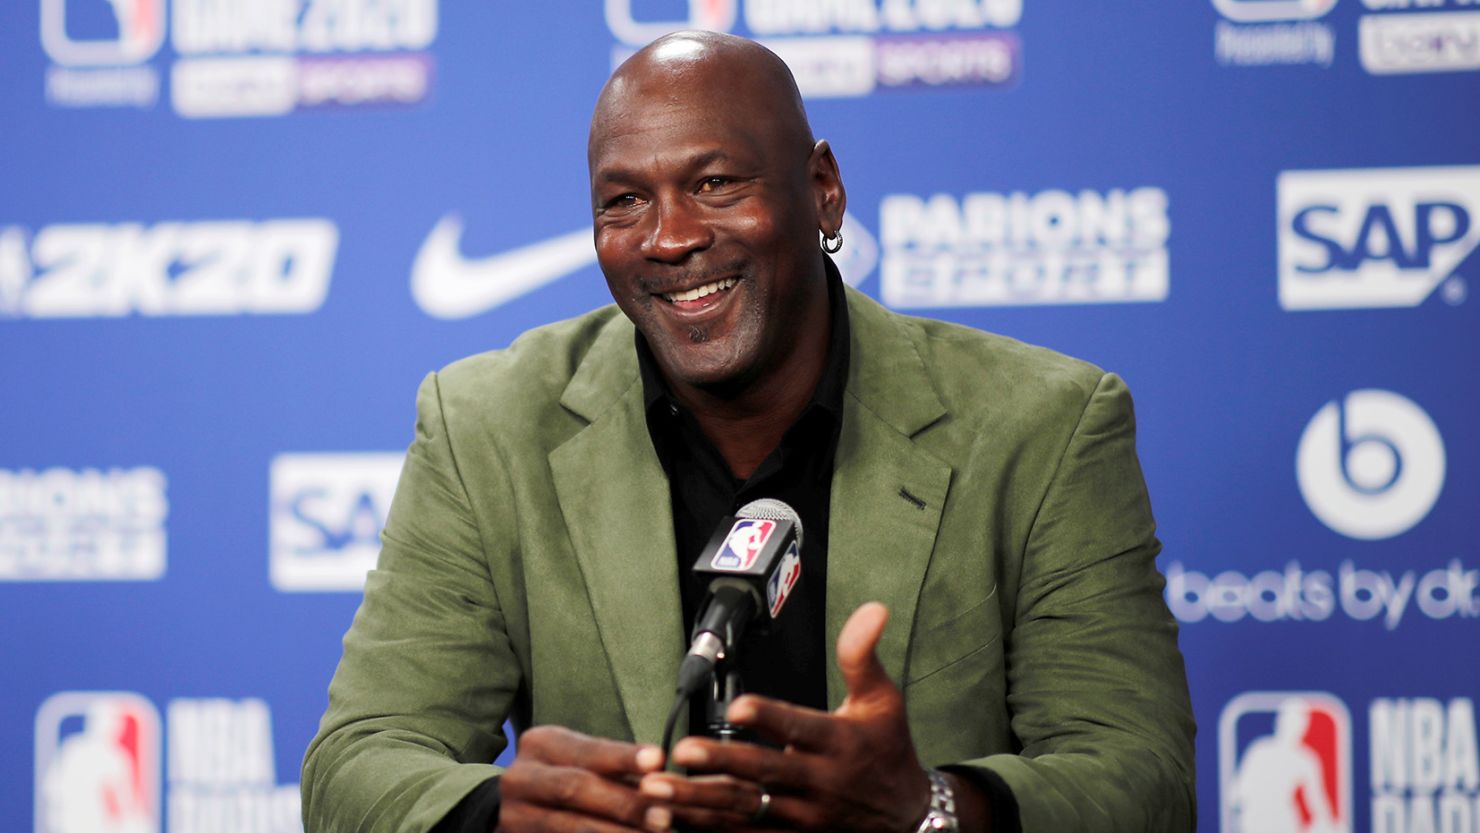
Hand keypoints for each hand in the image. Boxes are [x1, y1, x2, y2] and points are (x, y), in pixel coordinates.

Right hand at [498, 725, 670, 832]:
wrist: (520, 809)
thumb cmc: (566, 777)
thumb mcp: (582, 762)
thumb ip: (616, 769)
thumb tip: (662, 777)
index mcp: (541, 744)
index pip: (587, 750)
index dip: (623, 756)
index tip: (658, 760)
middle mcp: (521, 777)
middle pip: (575, 788)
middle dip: (624, 804)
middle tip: (664, 816)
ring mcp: (516, 815)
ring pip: (572, 827)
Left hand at [639, 602, 933, 831]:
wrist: (909, 819)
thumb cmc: (888, 750)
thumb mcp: (883, 700)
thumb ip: (862, 655)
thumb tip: (871, 610)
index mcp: (839, 743)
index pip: (800, 728)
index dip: (768, 718)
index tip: (736, 707)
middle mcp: (820, 782)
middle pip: (765, 772)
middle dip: (722, 762)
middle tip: (684, 751)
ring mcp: (804, 816)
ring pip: (746, 809)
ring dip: (700, 800)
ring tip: (658, 789)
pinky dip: (710, 828)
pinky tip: (674, 820)